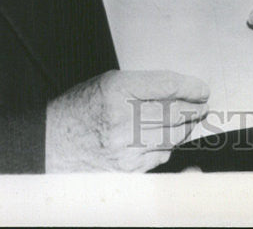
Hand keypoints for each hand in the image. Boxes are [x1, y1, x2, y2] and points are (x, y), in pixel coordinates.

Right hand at [45, 69, 209, 171]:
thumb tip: (179, 92)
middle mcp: (122, 119)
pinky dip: (168, 147)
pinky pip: (160, 157)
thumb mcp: (108, 83)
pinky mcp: (126, 169)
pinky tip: (168, 140)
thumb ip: (142, 86)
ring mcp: (124, 147)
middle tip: (202, 107)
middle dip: (194, 110)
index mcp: (117, 90)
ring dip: (185, 129)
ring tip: (189, 122)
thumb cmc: (79, 110)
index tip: (202, 90)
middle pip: (175, 113)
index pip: (167, 86)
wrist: (50, 144)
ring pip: (171, 137)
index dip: (191, 87)